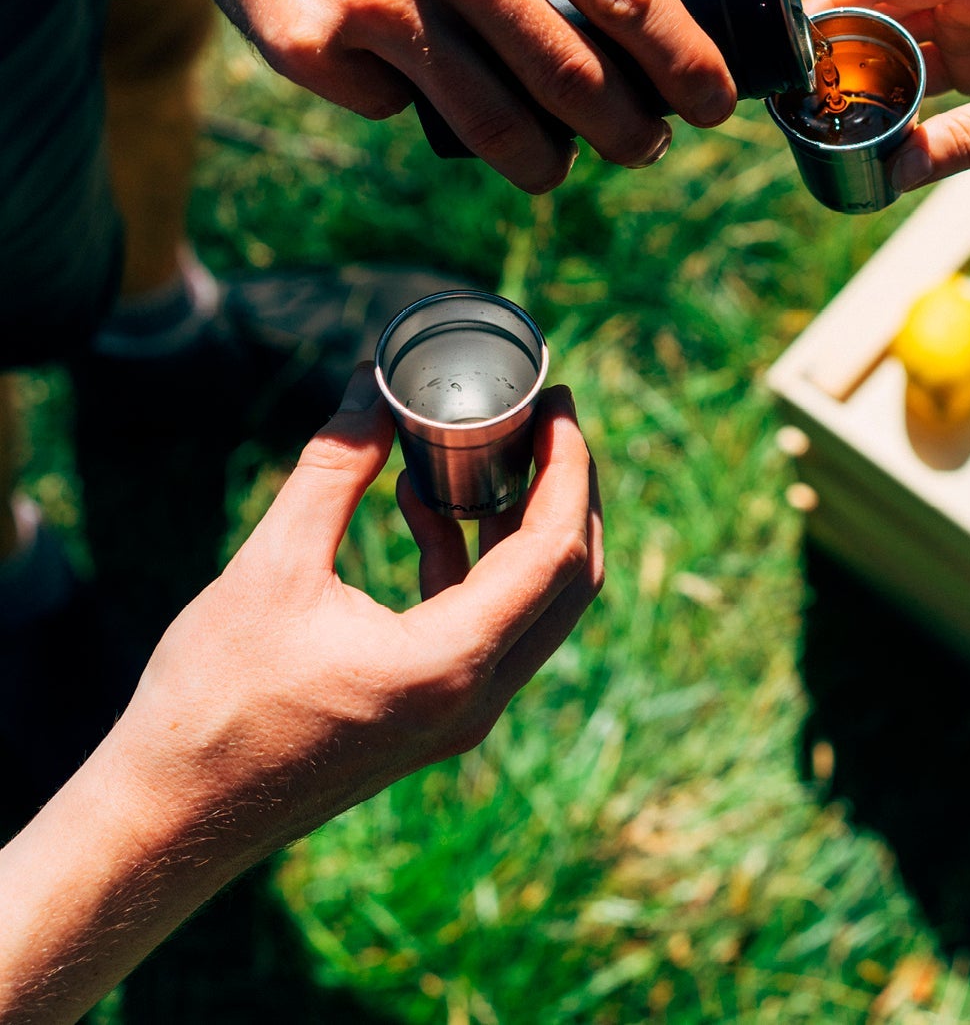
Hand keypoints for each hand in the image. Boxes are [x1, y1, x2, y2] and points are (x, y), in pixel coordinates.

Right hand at [0, 367, 601, 1022]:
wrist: (167, 820)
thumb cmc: (212, 701)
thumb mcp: (271, 567)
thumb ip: (333, 469)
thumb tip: (370, 383)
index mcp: (451, 664)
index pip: (555, 550)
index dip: (568, 466)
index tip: (559, 402)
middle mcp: (475, 698)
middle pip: (567, 580)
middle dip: (567, 490)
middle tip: (546, 419)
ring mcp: (458, 717)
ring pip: (533, 607)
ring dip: (521, 525)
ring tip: (489, 448)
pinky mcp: (431, 718)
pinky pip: (485, 628)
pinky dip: (473, 563)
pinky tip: (423, 507)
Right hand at [4, 0, 736, 190]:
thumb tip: (613, 23)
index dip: (683, 61)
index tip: (716, 104)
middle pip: (573, 76)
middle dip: (630, 132)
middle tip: (650, 149)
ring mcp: (378, 0)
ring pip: (495, 122)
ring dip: (545, 162)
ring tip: (557, 167)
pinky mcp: (315, 47)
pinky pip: (395, 109)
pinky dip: (410, 104)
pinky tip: (393, 65)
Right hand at [805, 0, 969, 190]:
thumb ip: (967, 142)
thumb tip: (891, 173)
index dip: (830, 0)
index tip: (789, 42)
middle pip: (884, 7)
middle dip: (839, 48)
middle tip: (799, 96)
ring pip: (901, 44)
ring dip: (866, 78)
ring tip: (826, 119)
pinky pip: (927, 75)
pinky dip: (900, 100)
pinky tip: (875, 130)